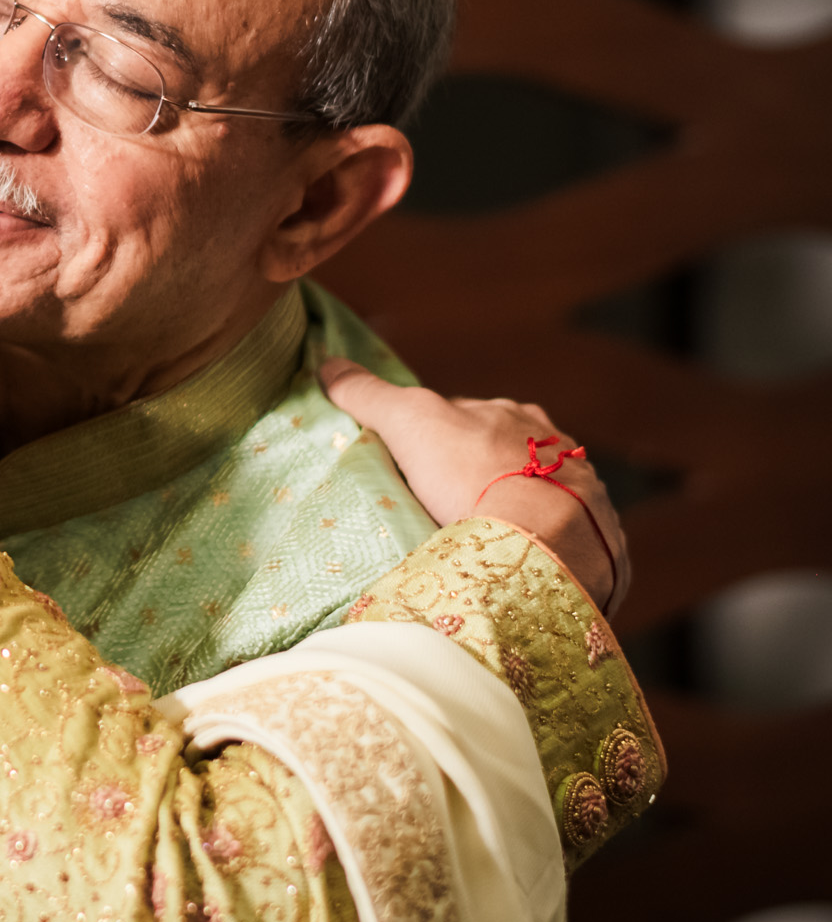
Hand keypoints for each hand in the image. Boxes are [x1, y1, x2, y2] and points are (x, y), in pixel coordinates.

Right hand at [318, 358, 628, 617]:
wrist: (546, 537)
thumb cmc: (475, 471)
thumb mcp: (411, 421)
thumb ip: (371, 394)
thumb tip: (327, 364)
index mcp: (512, 413)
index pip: (465, 416)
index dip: (433, 435)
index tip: (410, 462)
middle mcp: (553, 446)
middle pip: (501, 454)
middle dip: (474, 473)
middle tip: (438, 504)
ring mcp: (578, 492)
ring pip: (533, 493)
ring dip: (510, 508)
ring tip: (476, 537)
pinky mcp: (593, 537)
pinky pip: (562, 534)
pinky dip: (538, 541)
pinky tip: (516, 557)